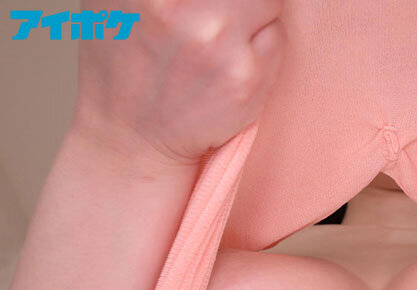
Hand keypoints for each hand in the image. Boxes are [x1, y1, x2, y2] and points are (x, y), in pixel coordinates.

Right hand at [72, 0, 285, 167]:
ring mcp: (216, 40)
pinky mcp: (245, 76)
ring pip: (271, 1)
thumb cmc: (126, 59)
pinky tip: (230, 64)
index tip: (223, 5)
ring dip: (257, 14)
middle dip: (245, 1)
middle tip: (225, 18)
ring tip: (223, 34)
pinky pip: (277, 40)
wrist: (129, 136)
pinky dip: (263, 47)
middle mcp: (177, 4)